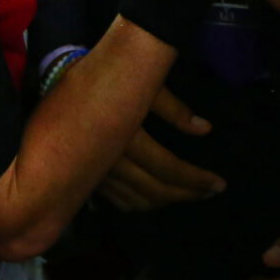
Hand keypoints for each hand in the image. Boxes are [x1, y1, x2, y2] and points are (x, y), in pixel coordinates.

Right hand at [88, 82, 225, 211]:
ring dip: (164, 202)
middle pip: (154, 189)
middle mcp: (110, 160)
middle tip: (210, 194)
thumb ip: (174, 109)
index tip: (219, 184)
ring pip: (135, 199)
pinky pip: (116, 200)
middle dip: (186, 194)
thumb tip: (205, 129)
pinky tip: (153, 200)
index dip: (195, 179)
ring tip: (188, 196)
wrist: (60, 79)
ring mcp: (96, 171)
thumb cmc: (109, 75)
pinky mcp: (88, 174)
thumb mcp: (145, 85)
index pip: (168, 167)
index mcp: (126, 135)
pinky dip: (138, 204)